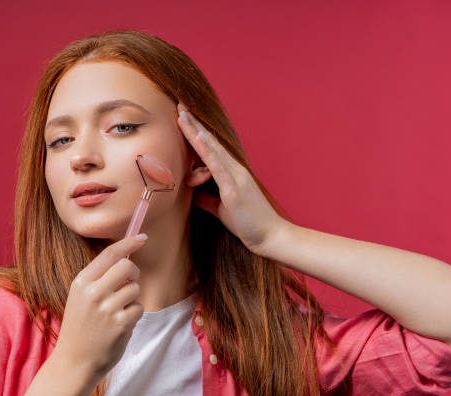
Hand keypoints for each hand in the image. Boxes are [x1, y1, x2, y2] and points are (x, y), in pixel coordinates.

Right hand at [55, 235, 146, 378]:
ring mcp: (107, 309)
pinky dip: (134, 315)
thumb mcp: (80, 297)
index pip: (109, 254)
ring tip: (119, 311)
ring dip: (132, 298)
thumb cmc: (80, 327)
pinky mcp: (120, 324)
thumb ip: (100, 279)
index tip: (141, 237)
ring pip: (135, 288)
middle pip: (127, 266)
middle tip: (129, 284)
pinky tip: (121, 324)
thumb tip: (127, 259)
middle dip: (134, 273)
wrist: (74, 362)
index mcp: (82, 282)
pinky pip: (138, 308)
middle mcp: (93, 292)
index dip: (128, 243)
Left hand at [176, 102, 285, 255]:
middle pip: (210, 142)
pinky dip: (208, 150)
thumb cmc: (249, 223)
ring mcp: (235, 176)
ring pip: (212, 148)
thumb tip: (193, 194)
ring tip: (183, 114)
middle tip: (179, 104)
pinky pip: (217, 166)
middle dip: (194, 123)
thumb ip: (208, 200)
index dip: (196, 131)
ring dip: (196, 131)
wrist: (271, 236)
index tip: (183, 116)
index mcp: (231, 173)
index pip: (210, 148)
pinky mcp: (233, 188)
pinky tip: (199, 137)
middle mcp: (234, 169)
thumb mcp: (222, 210)